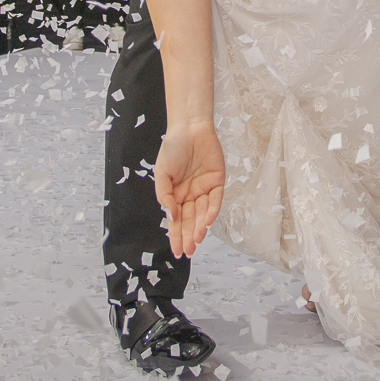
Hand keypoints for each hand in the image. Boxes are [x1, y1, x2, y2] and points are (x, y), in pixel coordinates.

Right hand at [153, 122, 224, 258]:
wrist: (188, 128)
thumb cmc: (172, 149)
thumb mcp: (161, 174)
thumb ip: (165, 196)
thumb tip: (171, 216)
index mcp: (176, 196)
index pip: (177, 221)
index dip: (177, 236)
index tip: (177, 252)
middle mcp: (191, 195)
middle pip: (190, 220)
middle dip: (188, 236)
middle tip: (188, 251)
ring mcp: (205, 189)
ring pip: (203, 213)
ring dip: (199, 227)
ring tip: (196, 240)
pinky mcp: (218, 181)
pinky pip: (215, 200)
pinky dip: (211, 211)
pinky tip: (206, 222)